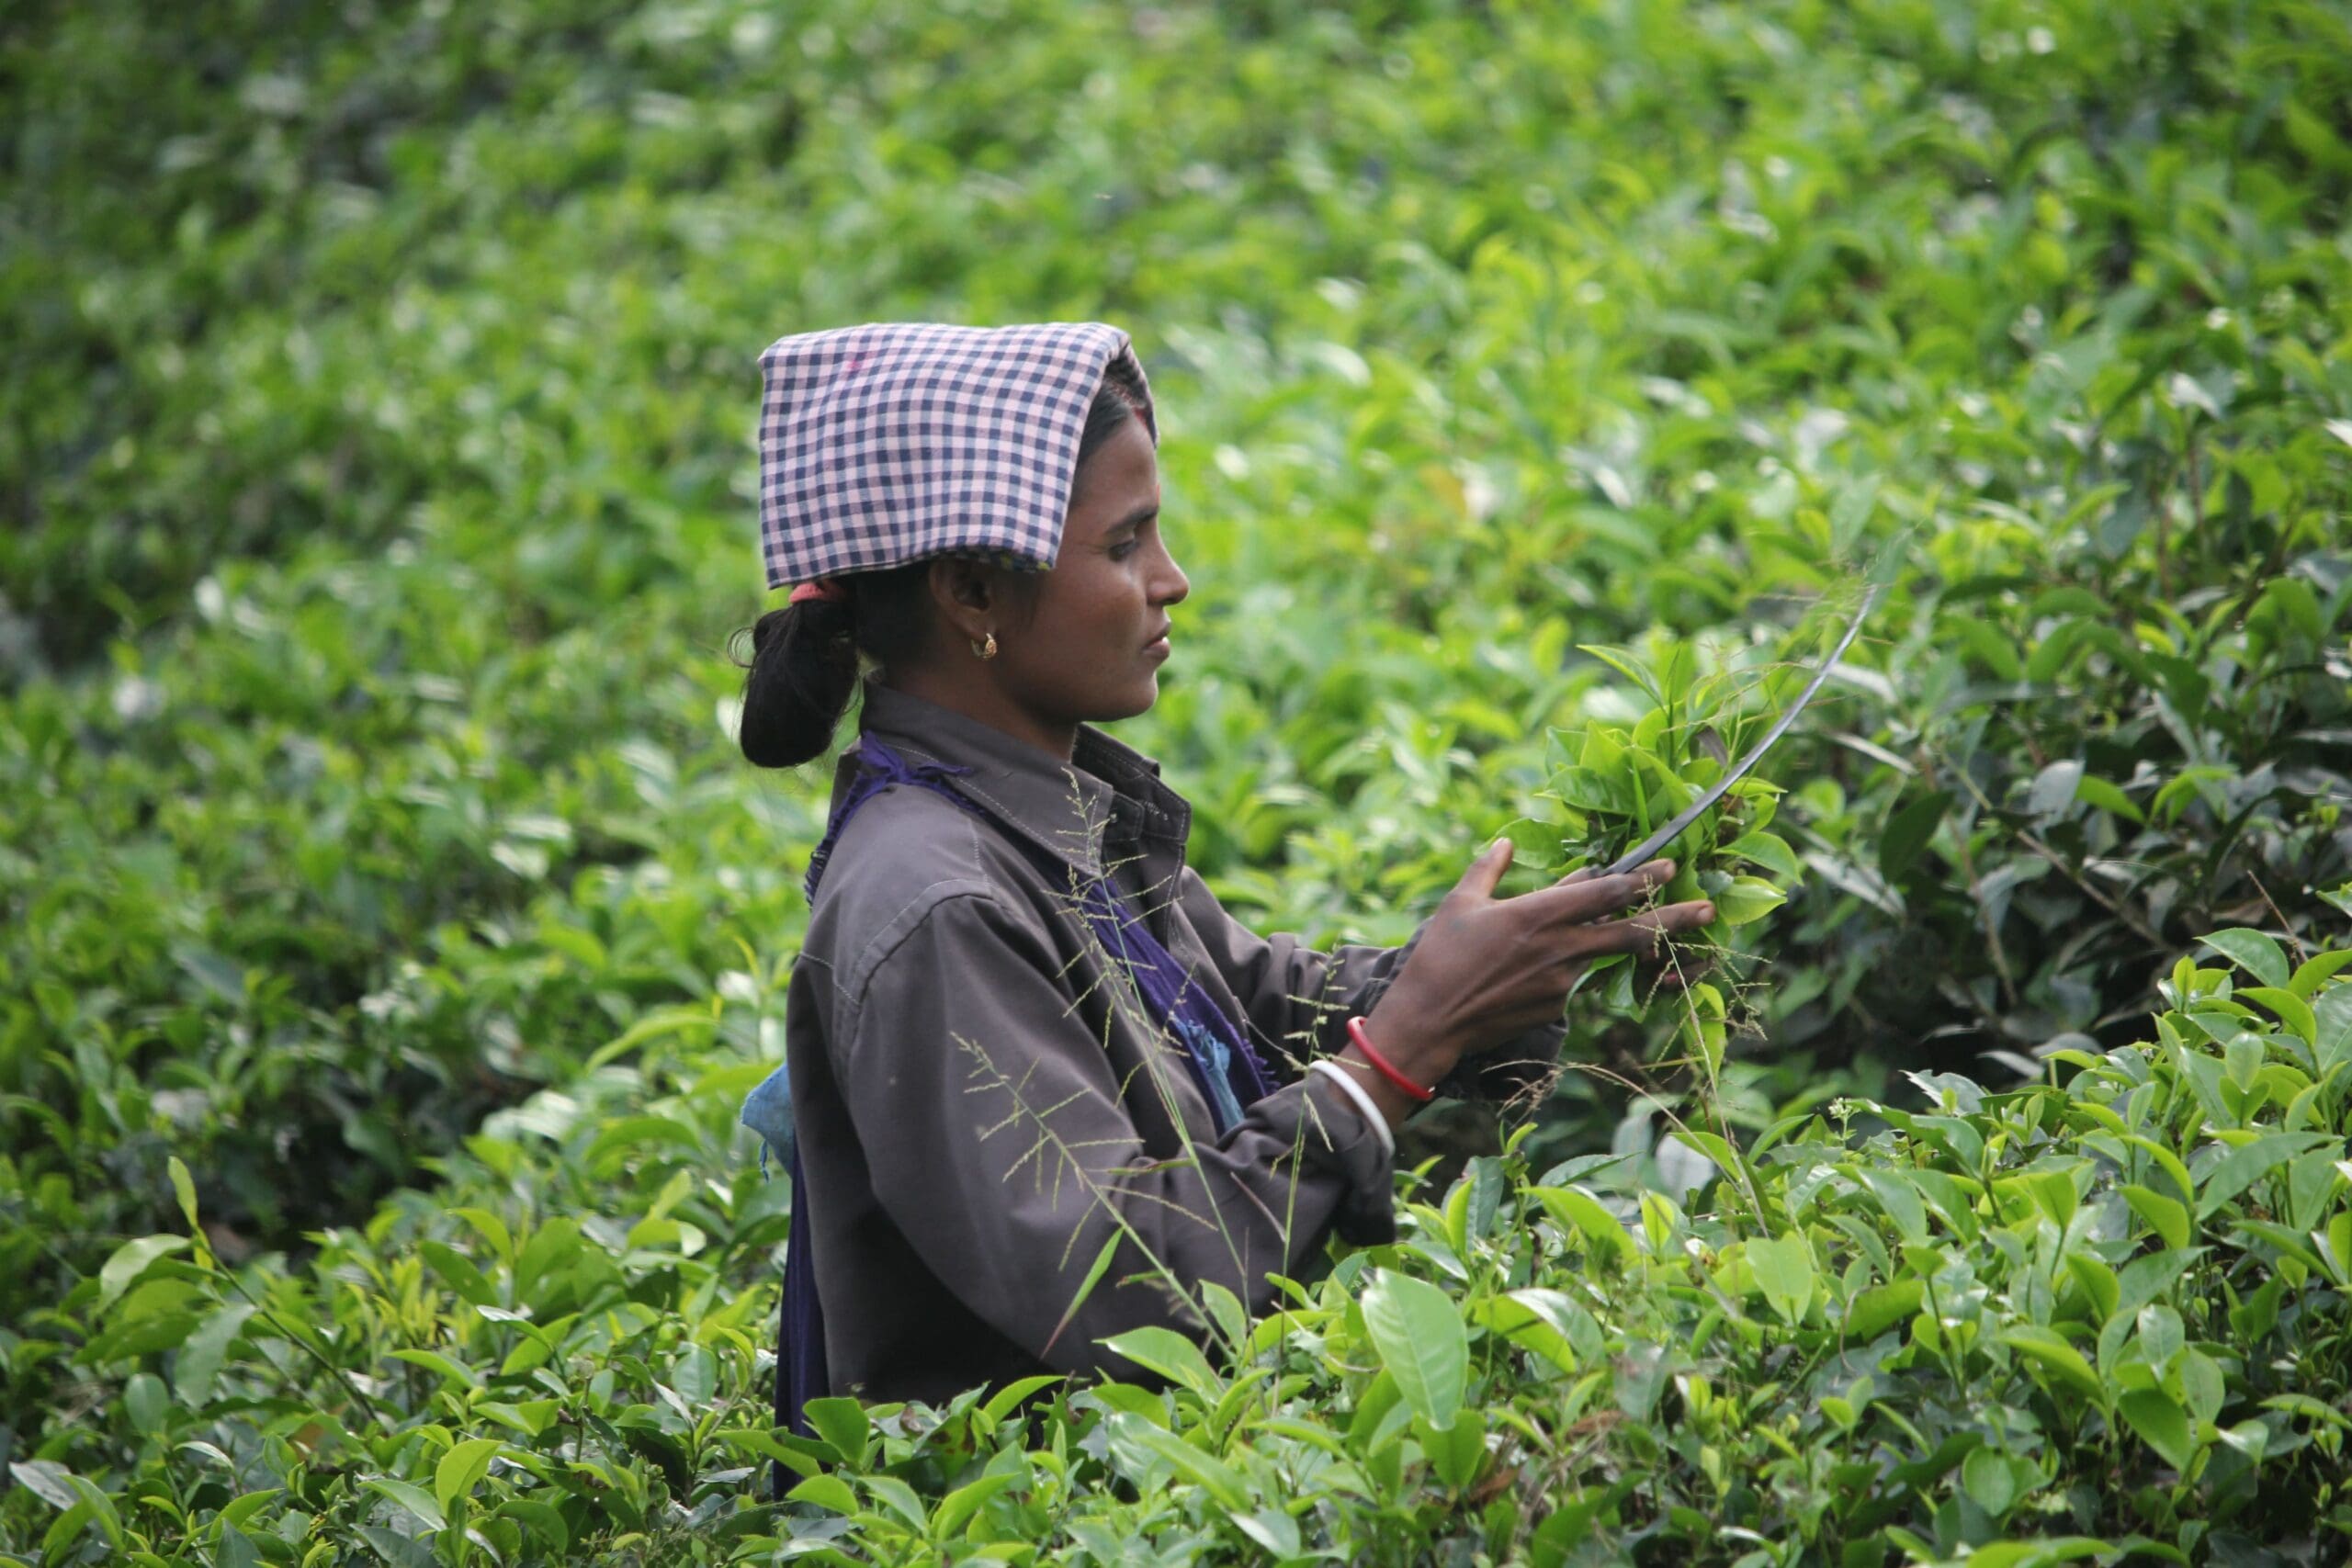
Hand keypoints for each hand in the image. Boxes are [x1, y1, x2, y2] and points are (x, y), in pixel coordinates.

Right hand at [1343, 842, 1714, 1121]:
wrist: (1431, 1021)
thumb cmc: (1439, 957)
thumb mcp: (1460, 903)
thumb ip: (1488, 869)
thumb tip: (1503, 843)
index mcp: (1538, 914)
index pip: (1605, 892)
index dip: (1641, 879)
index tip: (1670, 868)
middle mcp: (1560, 948)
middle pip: (1631, 930)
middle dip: (1675, 917)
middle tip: (1708, 907)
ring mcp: (1562, 981)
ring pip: (1601, 952)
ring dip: (1622, 939)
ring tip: (1653, 933)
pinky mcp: (1555, 1006)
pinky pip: (1572, 976)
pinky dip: (1569, 962)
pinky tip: (1542, 964)